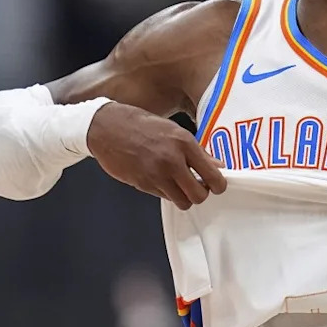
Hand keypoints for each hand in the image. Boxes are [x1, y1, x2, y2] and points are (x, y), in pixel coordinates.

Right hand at [86, 102, 226, 208]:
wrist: (107, 128)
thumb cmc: (142, 125)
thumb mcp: (174, 130)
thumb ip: (197, 151)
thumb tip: (218, 166)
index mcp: (184, 143)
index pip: (212, 175)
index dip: (218, 185)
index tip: (217, 185)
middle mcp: (172, 160)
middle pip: (199, 195)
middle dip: (201, 194)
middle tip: (197, 186)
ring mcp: (156, 175)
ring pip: (182, 201)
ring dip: (184, 196)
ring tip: (179, 184)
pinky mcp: (143, 185)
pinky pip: (164, 197)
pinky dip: (167, 193)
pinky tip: (162, 179)